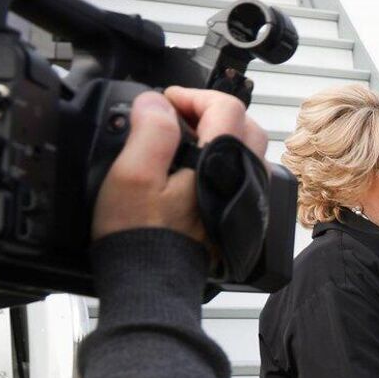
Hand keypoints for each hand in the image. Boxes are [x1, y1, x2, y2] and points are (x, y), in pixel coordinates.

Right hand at [91, 87, 264, 241]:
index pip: (226, 108)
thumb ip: (150, 131)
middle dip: (211, 111)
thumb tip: (157, 103)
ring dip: (218, 137)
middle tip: (177, 115)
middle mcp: (244, 181)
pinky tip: (193, 170)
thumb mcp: (132, 174)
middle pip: (245, 127)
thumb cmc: (141, 234)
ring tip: (182, 140)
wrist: (151, 282)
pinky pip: (240, 177)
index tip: (167, 101)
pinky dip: (221, 163)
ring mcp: (245, 201)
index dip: (193, 95)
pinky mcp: (238, 217)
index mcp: (222, 164)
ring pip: (246, 152)